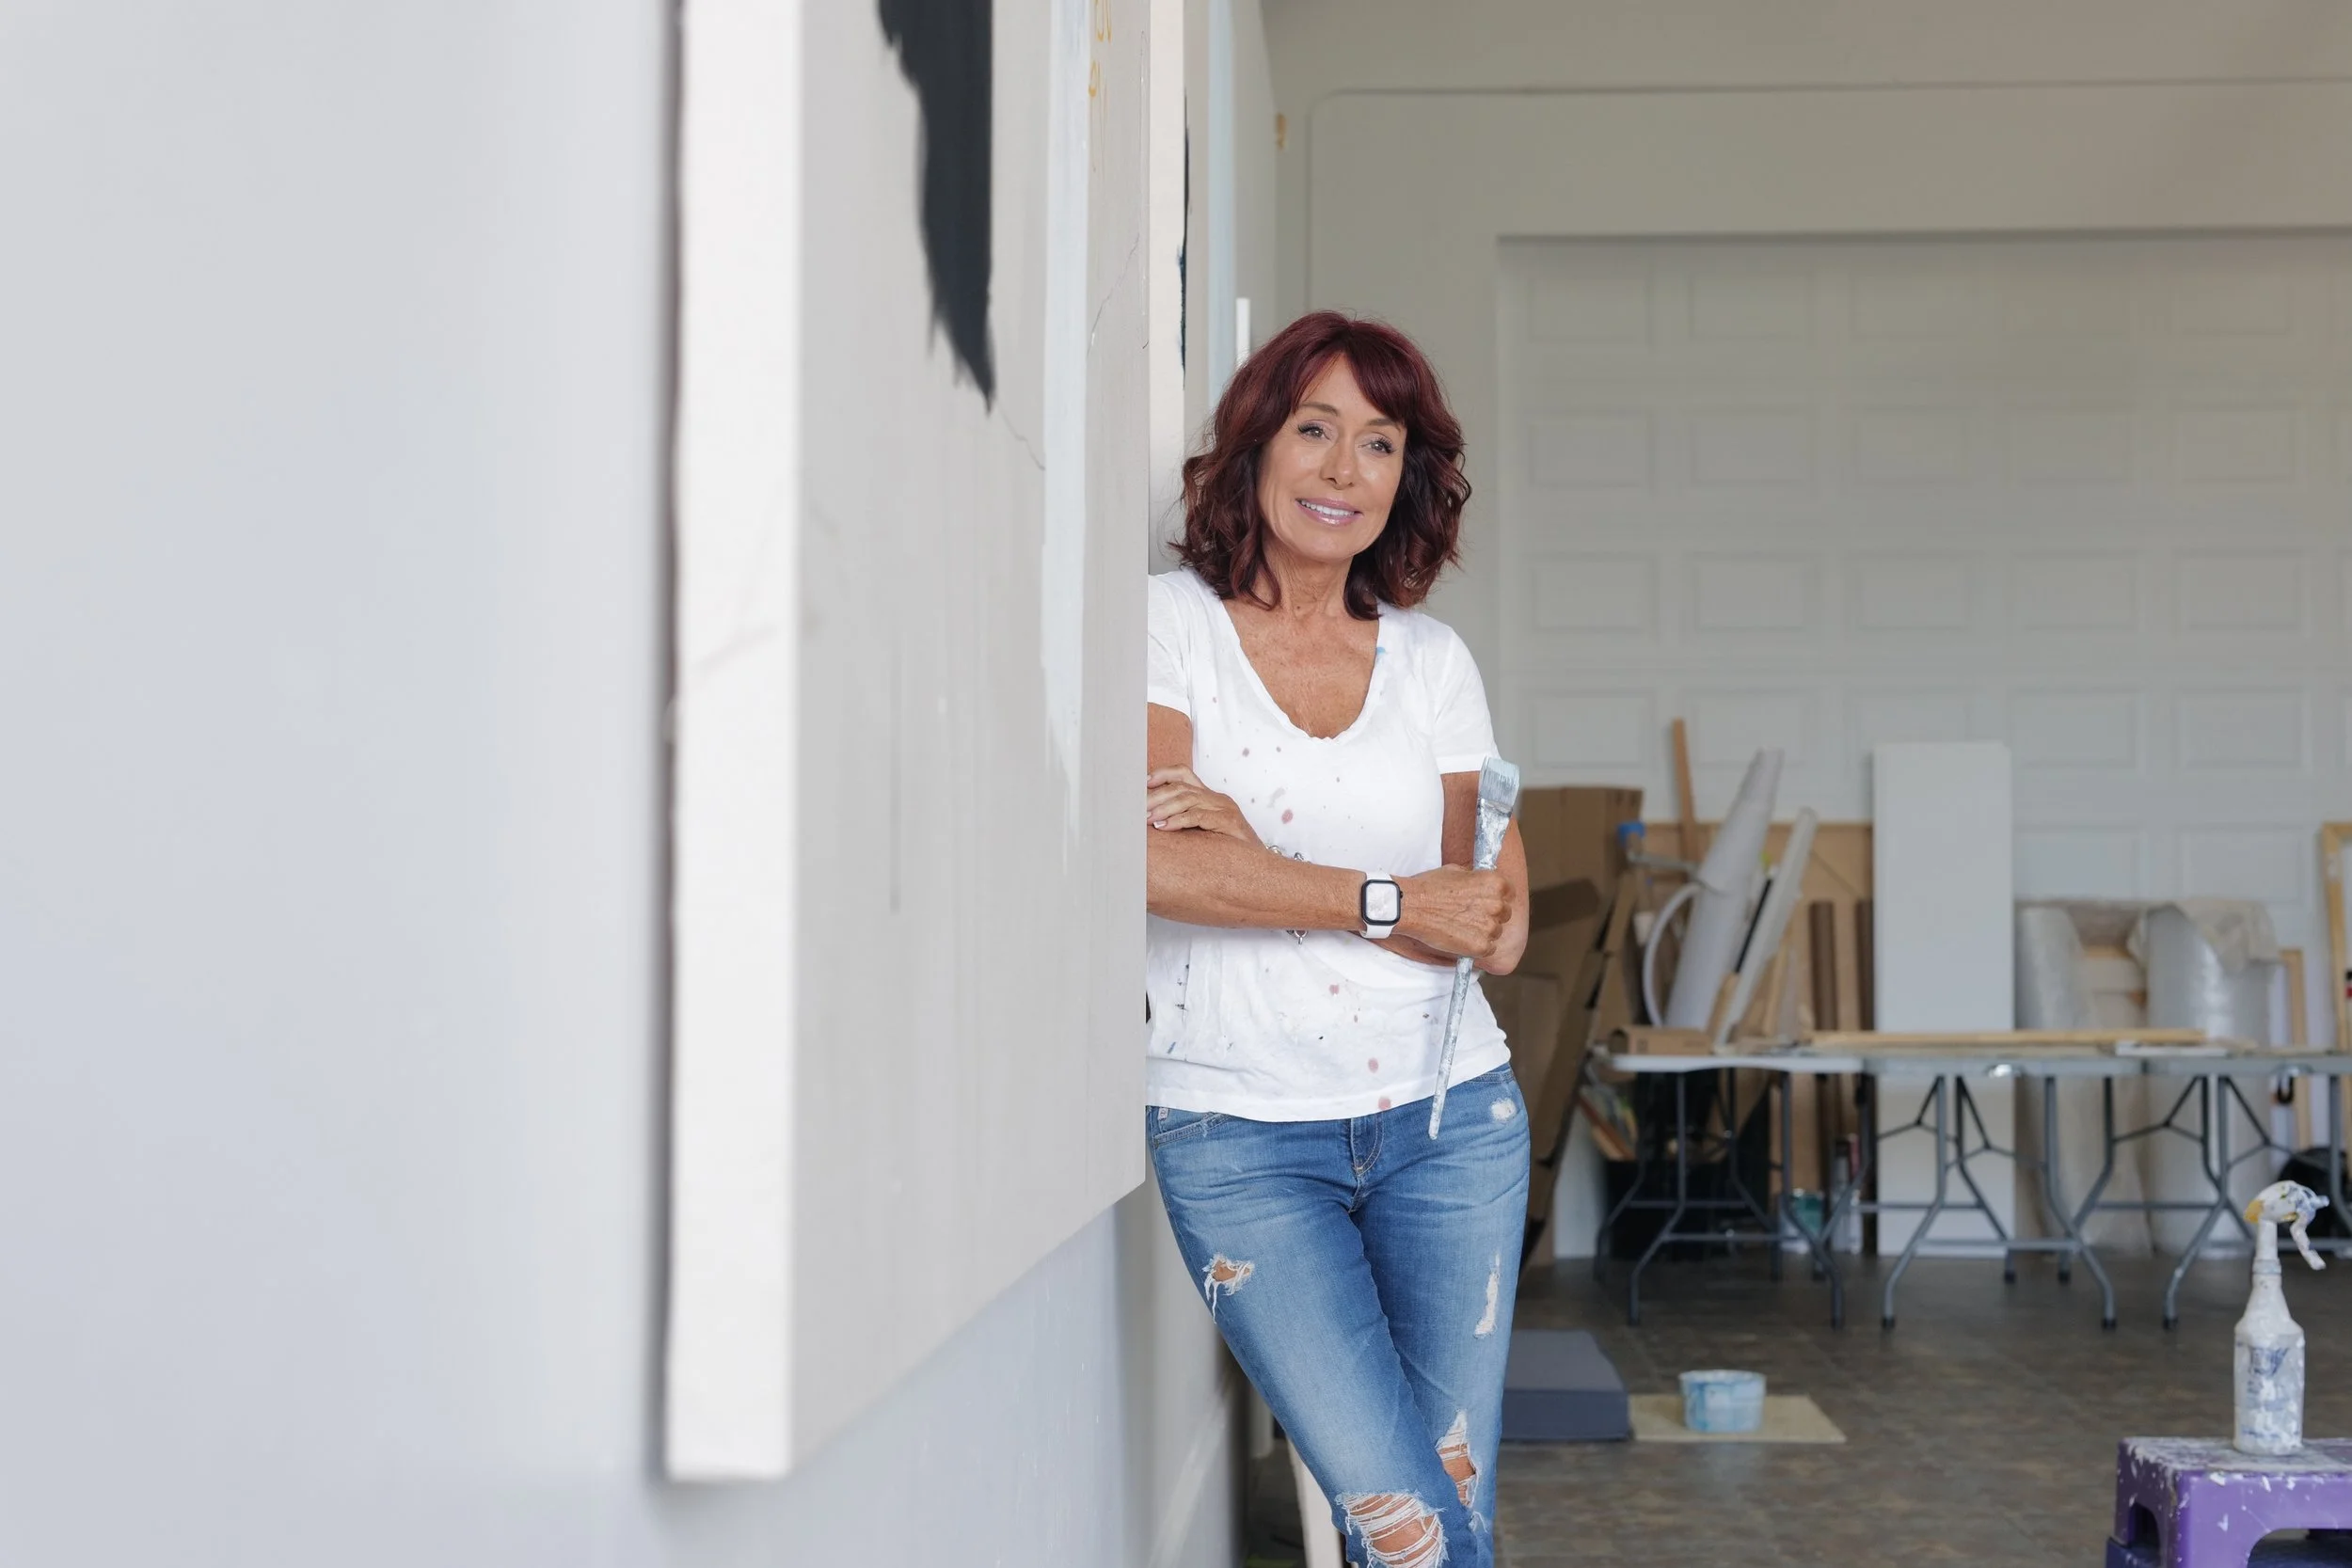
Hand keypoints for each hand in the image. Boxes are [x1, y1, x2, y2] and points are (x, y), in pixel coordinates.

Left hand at [1146, 766, 1262, 847]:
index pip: (1183, 773)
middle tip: (1136, 808)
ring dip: (1163, 808)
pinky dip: (1179, 821)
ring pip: (1188, 799)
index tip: (1142, 783)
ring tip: (1147, 819)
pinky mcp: (1229, 822)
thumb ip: (1180, 821)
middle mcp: (1216, 798)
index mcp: (1207, 796)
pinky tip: (1164, 827)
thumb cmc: (1225, 850)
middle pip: (1180, 787)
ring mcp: (1224, 808)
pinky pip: (1199, 816)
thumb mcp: (1199, 831)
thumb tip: (1148, 821)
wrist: (1257, 866)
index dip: (1162, 773)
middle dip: (1155, 796)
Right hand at [1395, 866, 1511, 963]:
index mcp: (1495, 883)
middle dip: (1491, 916)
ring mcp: (1490, 927)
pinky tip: (1461, 938)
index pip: (1509, 893)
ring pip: (1496, 933)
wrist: (1411, 906)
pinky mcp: (1480, 946)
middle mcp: (1497, 904)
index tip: (1486, 902)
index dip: (1497, 898)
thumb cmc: (1430, 886)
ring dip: (1483, 932)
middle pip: (1504, 914)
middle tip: (1470, 916)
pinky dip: (1477, 947)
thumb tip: (1480, 883)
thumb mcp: (1457, 871)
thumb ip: (1475, 879)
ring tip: (1461, 927)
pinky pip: (1488, 949)